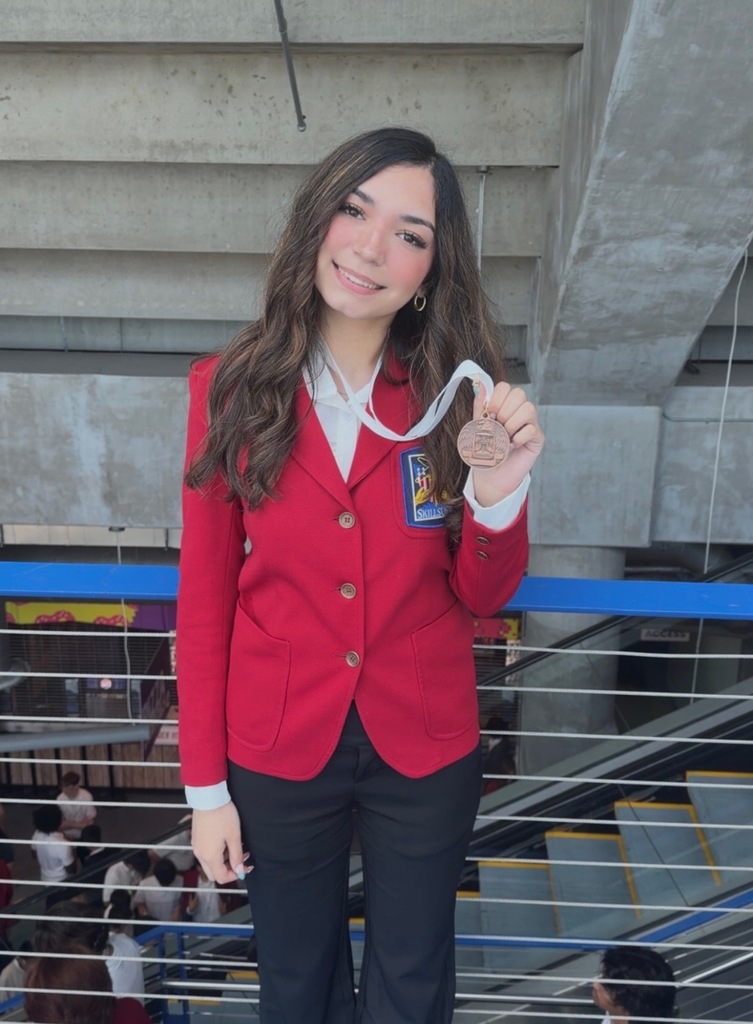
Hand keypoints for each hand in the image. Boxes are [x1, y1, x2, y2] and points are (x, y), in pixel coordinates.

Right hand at [191, 801, 248, 885]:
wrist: (208, 797)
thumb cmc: (222, 814)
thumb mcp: (234, 836)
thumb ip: (237, 856)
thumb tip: (240, 871)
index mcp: (209, 856)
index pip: (221, 877)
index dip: (235, 875)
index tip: (245, 866)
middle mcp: (200, 854)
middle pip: (214, 873)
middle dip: (229, 869)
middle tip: (241, 857)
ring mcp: (196, 846)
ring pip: (210, 863)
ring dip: (223, 860)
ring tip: (235, 845)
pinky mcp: (196, 838)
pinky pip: (206, 853)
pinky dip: (216, 852)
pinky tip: (225, 839)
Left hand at [471, 381, 543, 506]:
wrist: (489, 477)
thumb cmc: (484, 453)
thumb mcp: (477, 429)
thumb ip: (480, 409)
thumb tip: (481, 388)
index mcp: (503, 406)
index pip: (505, 387)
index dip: (497, 397)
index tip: (489, 412)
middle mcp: (518, 412)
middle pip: (519, 394)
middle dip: (504, 411)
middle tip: (498, 427)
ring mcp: (530, 424)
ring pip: (528, 409)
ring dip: (512, 424)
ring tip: (505, 437)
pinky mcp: (537, 438)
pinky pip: (531, 429)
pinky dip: (519, 438)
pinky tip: (512, 446)